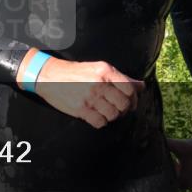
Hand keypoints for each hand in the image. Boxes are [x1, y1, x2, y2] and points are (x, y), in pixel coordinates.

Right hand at [19, 52, 144, 128]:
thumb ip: (121, 77)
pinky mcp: (81, 109)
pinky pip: (100, 122)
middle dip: (123, 109)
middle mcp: (99, 83)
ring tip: (105, 111)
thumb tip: (141, 86)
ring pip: (113, 115)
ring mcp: (90, 97)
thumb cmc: (76, 72)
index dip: (133, 98)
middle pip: (124, 104)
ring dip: (112, 116)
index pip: (130, 89)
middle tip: (118, 108)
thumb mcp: (98, 68)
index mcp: (105, 71)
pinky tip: (95, 115)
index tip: (129, 102)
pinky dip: (101, 122)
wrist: (49, 75)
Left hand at [167, 129, 191, 189]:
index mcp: (185, 180)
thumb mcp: (179, 145)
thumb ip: (166, 144)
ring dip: (191, 172)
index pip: (174, 183)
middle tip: (179, 162)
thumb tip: (156, 139)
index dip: (172, 173)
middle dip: (180, 174)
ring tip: (189, 161)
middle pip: (183, 183)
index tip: (173, 162)